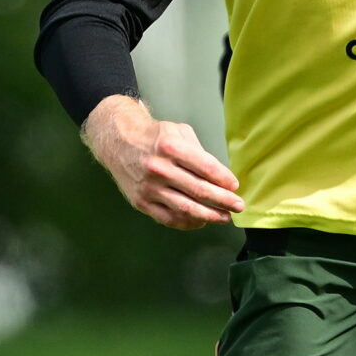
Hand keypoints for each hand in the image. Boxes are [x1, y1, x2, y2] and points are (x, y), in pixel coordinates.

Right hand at [83, 95, 241, 228]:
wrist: (118, 142)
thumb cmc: (153, 137)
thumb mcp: (178, 132)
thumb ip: (199, 152)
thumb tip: (220, 176)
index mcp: (171, 147)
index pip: (205, 167)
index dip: (224, 179)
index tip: (235, 186)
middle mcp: (160, 169)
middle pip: (199, 190)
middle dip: (223, 200)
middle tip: (238, 206)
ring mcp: (150, 188)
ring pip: (186, 208)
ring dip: (210, 215)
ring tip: (225, 217)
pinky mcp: (142, 202)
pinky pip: (169, 218)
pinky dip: (188, 223)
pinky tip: (201, 221)